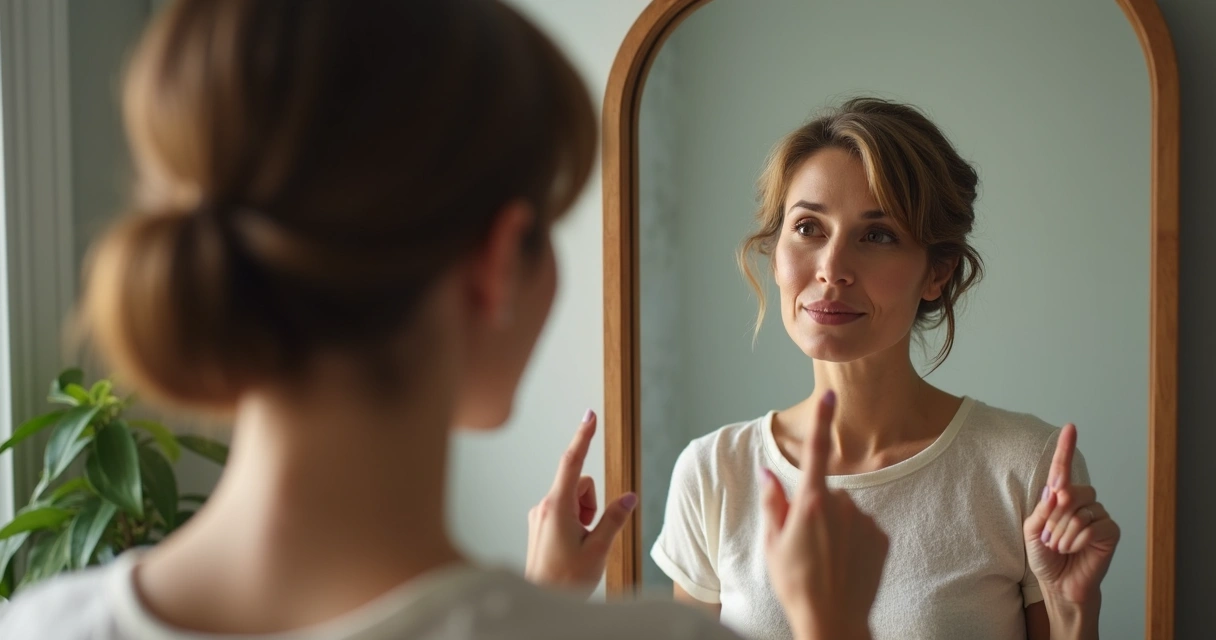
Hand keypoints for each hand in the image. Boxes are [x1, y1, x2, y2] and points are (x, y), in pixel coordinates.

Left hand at [525, 410, 637, 596]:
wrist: (539, 602)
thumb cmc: (564, 581)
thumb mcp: (597, 550)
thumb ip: (614, 519)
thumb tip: (629, 496)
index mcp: (557, 507)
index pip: (573, 462)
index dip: (584, 436)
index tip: (590, 415)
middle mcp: (544, 505)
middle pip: (580, 485)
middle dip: (593, 503)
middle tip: (591, 537)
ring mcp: (540, 515)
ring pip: (574, 499)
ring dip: (585, 516)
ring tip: (580, 546)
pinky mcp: (539, 524)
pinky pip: (565, 511)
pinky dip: (576, 523)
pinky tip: (572, 548)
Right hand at [760, 391, 885, 639]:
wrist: (833, 622)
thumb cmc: (796, 584)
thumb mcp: (772, 542)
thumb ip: (773, 501)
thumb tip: (768, 473)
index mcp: (810, 503)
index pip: (814, 452)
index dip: (821, 420)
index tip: (829, 392)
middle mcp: (842, 506)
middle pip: (825, 491)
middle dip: (815, 508)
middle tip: (803, 543)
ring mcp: (865, 522)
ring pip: (846, 511)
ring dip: (835, 526)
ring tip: (824, 559)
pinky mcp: (881, 539)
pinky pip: (863, 528)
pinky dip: (853, 540)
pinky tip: (843, 564)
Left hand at [1023, 424, 1119, 607]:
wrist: (1059, 583)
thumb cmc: (1045, 556)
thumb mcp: (1032, 532)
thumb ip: (1041, 510)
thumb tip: (1056, 490)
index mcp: (1060, 497)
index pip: (1062, 470)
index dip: (1066, 448)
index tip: (1070, 427)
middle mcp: (1082, 501)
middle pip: (1069, 493)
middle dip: (1053, 519)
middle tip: (1050, 539)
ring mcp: (1098, 514)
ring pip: (1078, 513)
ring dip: (1063, 534)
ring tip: (1060, 547)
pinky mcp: (1110, 531)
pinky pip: (1092, 527)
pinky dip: (1077, 541)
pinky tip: (1074, 550)